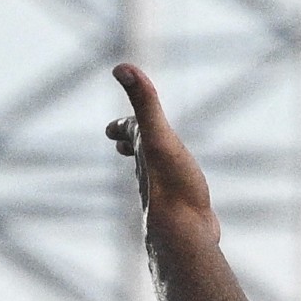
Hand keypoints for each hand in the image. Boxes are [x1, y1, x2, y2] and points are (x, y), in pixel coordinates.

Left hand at [107, 65, 217, 238]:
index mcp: (144, 152)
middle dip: (131, 144)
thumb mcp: (159, 135)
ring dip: (152, 169)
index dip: (122, 125)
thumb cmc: (172, 184)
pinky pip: (178, 199)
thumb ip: (144, 102)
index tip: (113, 126)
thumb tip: (121, 66)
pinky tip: (186, 200)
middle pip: (137, 155)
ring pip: (155, 178)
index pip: (128, 132)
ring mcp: (167, 195)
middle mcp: (150, 173)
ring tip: (155, 167)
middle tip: (123, 140)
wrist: (184, 233)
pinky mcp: (186, 213)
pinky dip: (177, 193)